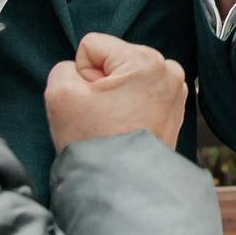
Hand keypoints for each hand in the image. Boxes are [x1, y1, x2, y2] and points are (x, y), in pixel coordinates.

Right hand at [46, 32, 188, 149]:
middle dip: (102, 84)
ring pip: (127, 76)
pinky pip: (141, 93)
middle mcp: (168, 70)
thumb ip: (64, 68)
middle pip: (113, 60)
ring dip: (116, 95)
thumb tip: (81, 72)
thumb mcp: (60, 95)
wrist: (123, 187)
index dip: (82, 74)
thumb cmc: (96, 143)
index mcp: (145, 60)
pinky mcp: (175, 108)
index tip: (91, 101)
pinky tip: (127, 126)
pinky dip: (130, 106)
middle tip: (103, 115)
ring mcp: (175, 90)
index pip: (92, 46)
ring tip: (115, 122)